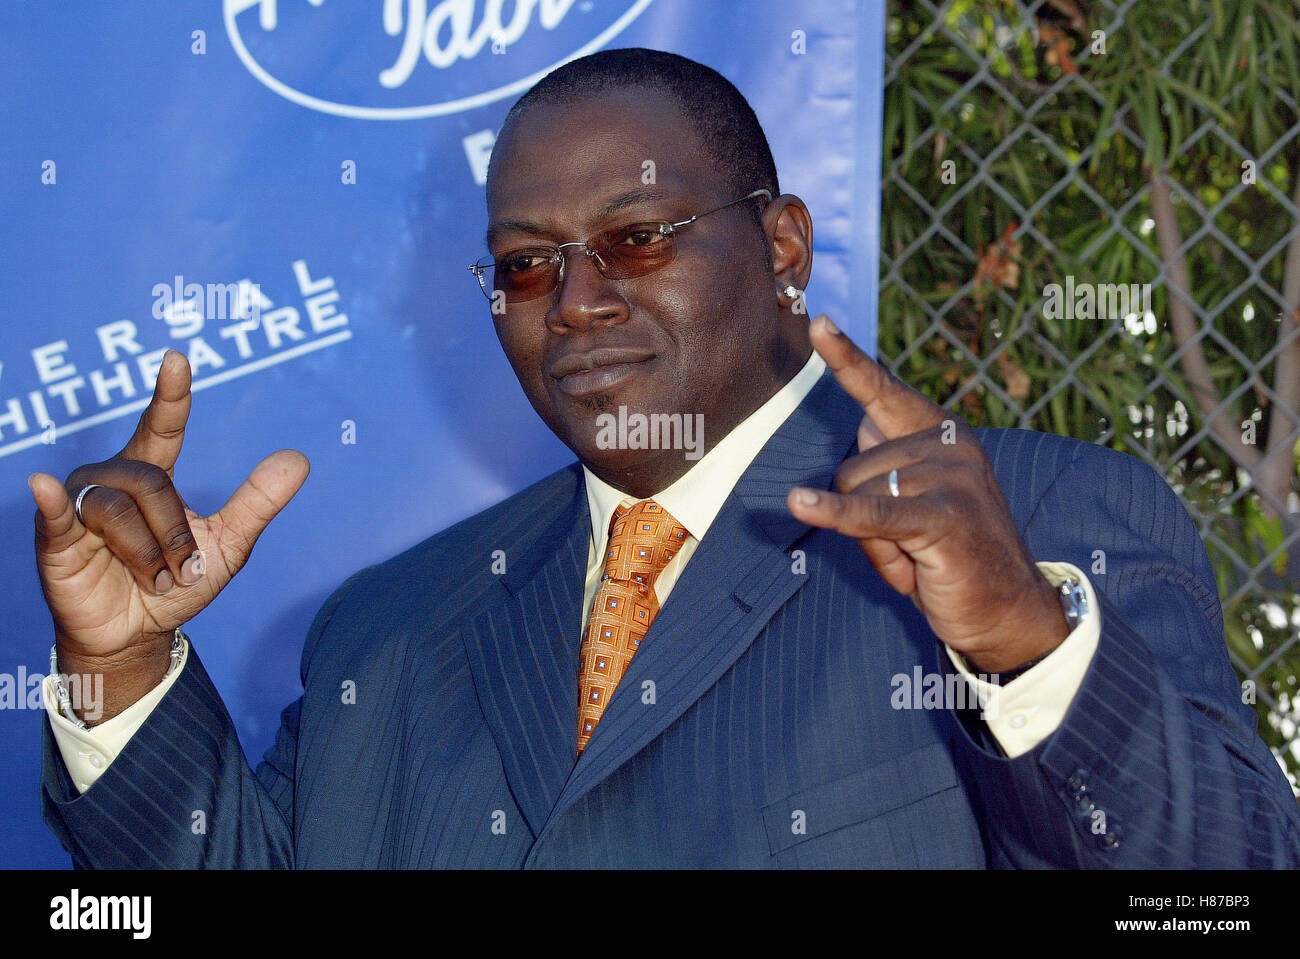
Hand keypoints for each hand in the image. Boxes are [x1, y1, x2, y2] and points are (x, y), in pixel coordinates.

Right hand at [29, 350, 308, 707]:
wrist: (138, 634)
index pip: (162, 426)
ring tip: (156, 581)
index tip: (178, 359)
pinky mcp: (55, 538)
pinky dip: (53, 502)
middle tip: (182, 570)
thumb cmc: (178, 583)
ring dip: (148, 555)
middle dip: (175, 534)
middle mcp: (113, 479)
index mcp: (154, 475)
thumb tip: (299, 458)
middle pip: (151, 483)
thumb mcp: (228, 544)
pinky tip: (42, 487)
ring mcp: (81, 506)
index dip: (170, 395)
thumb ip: (258, 501)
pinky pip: (57, 514)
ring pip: (118, 511)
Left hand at [786, 316, 1067, 673]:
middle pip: (853, 468)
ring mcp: (951, 479)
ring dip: (875, 545)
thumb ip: (889, 462)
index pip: (884, 390)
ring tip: (919, 563)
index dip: (848, 359)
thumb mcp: (915, 503)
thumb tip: (861, 419)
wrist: (1009, 613)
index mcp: (942, 433)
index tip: (818, 324)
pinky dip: (835, 515)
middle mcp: (950, 445)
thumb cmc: (954, 558)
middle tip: (908, 550)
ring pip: (860, 499)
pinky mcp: (944, 519)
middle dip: (863, 519)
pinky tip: (800, 504)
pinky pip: (872, 515)